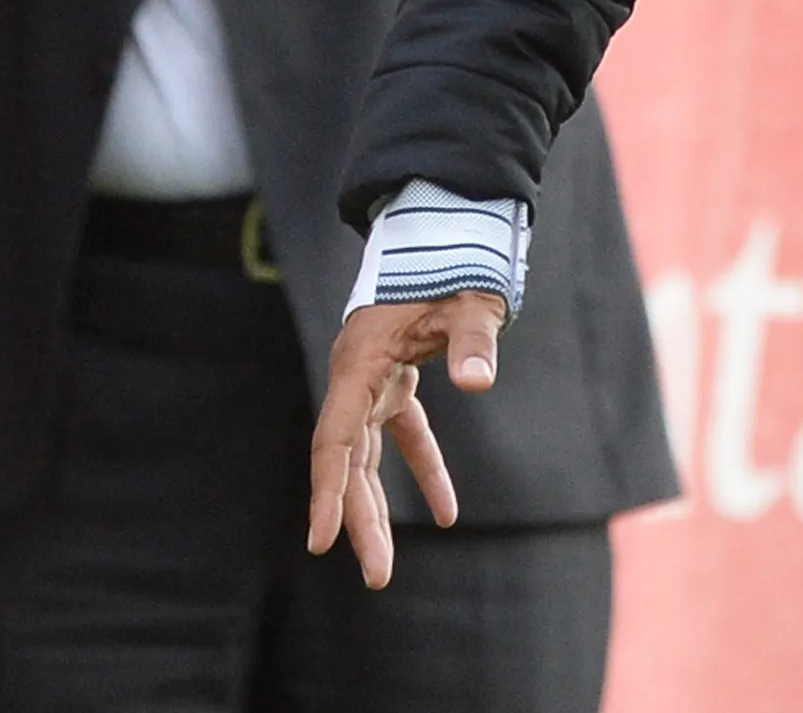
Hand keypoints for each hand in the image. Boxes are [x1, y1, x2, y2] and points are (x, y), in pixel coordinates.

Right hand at [306, 291, 506, 585]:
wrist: (442, 225)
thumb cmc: (451, 262)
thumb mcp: (469, 302)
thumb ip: (473, 341)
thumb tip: (481, 380)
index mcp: (360, 364)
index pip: (334, 440)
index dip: (326, 492)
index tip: (321, 541)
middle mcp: (355, 377)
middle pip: (347, 461)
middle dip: (356, 519)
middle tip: (376, 577)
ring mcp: (372, 378)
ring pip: (366, 456)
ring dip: (377, 508)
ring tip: (384, 567)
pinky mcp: (394, 378)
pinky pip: (403, 434)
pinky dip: (423, 469)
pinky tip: (448, 512)